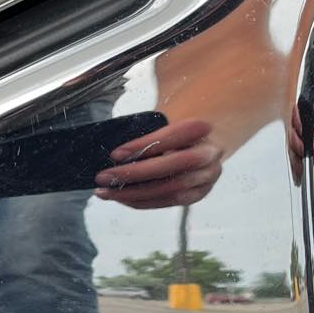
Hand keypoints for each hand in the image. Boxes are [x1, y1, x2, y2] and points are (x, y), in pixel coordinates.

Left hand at [94, 118, 222, 208]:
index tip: (116, 154)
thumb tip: (118, 118)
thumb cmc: (177, 126)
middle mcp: (209, 154)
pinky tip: (120, 197)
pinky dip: (141, 201)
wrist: (204, 141)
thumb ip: (150, 113)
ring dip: (133, 193)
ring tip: (106, 192)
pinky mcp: (197, 194)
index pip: (172, 136)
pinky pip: (167, 201)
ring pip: (169, 190)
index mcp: (201, 128)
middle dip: (136, 174)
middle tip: (105, 177)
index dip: (144, 146)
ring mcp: (205, 177)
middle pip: (172, 166)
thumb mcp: (167, 111)